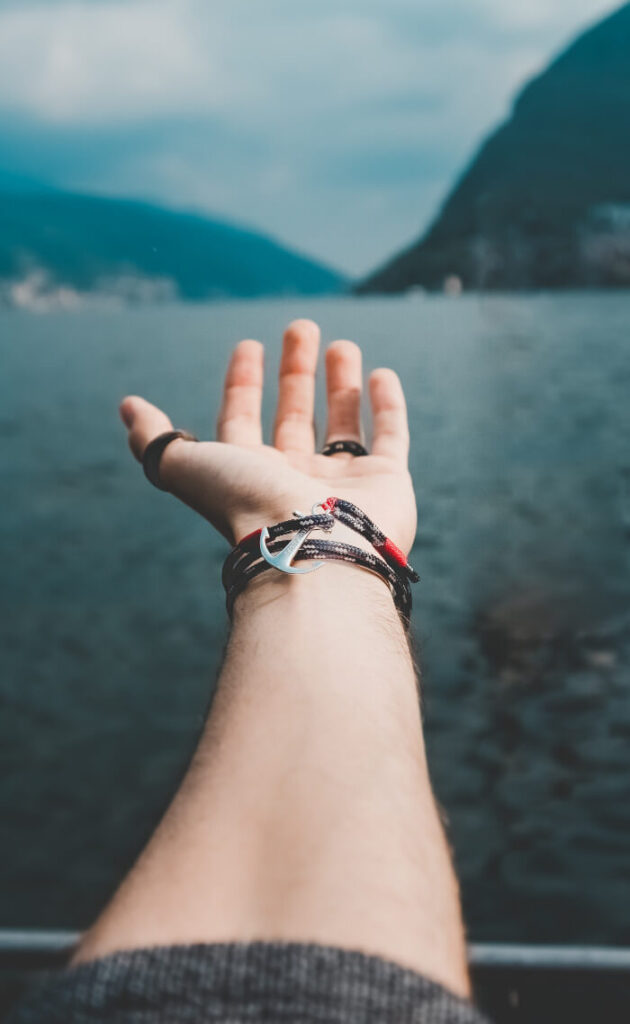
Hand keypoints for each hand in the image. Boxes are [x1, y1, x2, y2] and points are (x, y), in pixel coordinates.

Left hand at [119, 319, 416, 552]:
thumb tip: (127, 406)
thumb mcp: (188, 465)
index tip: (248, 345)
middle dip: (295, 371)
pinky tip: (381, 374)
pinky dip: (387, 406)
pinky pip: (390, 436)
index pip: (242, 420)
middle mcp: (296, 479)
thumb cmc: (249, 505)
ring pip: (342, 423)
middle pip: (293, 416)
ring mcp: (344, 482)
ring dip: (340, 383)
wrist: (313, 549)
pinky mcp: (388, 483)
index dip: (242, 383)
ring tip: (342, 344)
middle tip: (301, 326)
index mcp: (250, 475)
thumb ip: (155, 438)